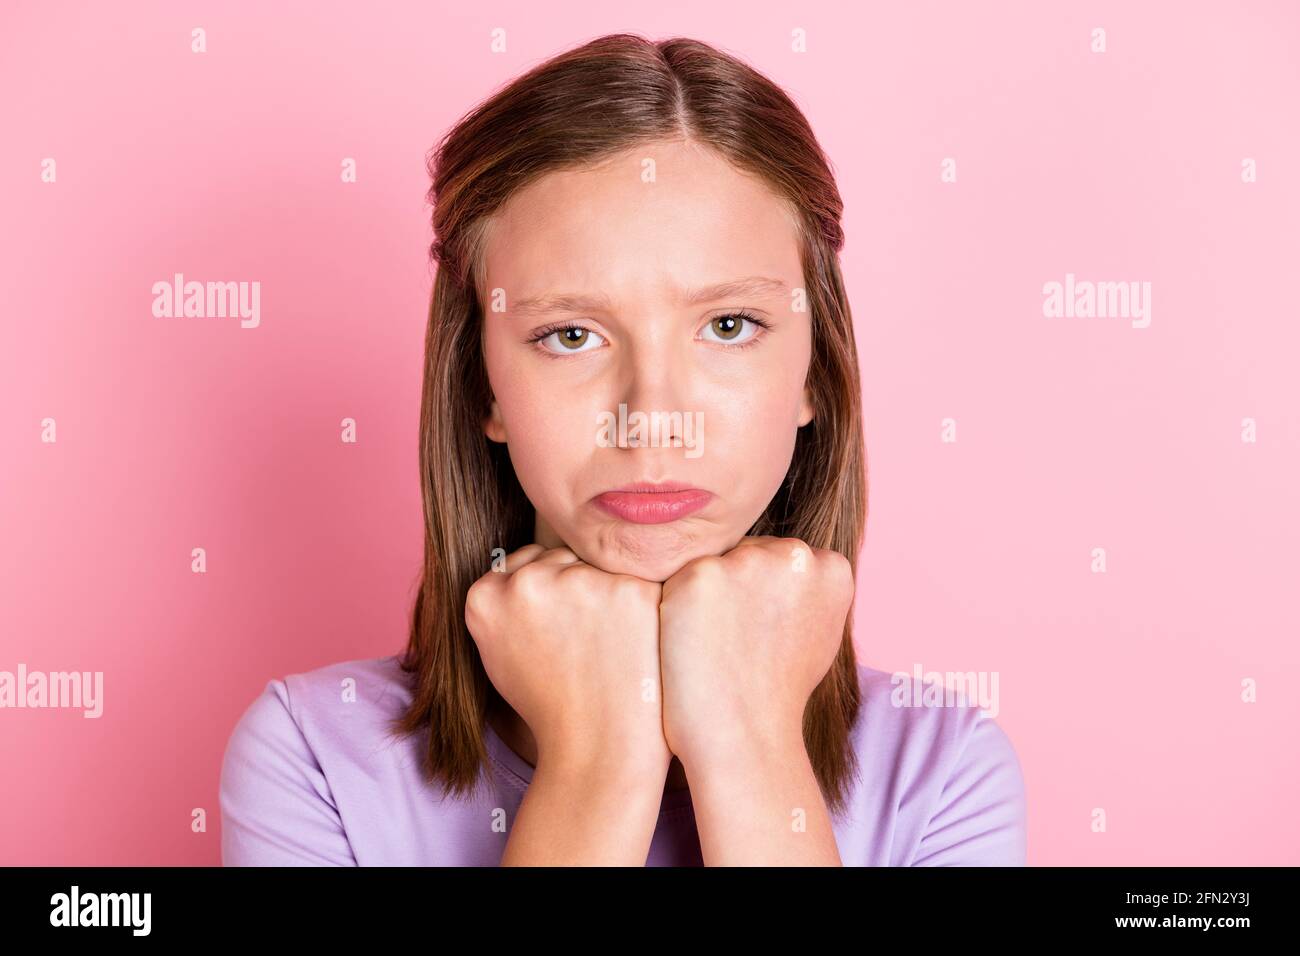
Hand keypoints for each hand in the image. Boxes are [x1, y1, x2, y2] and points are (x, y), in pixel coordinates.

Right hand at [464, 543, 670, 776]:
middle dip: (574, 586)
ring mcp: (579, 581)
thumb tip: (528, 564)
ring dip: (606, 591)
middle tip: (583, 642)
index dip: (547, 594)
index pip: (524, 562)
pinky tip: (634, 643)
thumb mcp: (501, 654)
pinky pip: (636, 579)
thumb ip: (506, 604)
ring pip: (598, 565)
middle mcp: (527, 582)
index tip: (557, 629)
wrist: (598, 747)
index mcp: (485, 596)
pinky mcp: (629, 588)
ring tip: (608, 645)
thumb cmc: (552, 706)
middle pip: (560, 558)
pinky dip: (639, 606)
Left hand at [657, 535, 854, 768]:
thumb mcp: (820, 633)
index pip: (782, 559)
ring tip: (713, 644)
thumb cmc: (777, 691)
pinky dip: (675, 608)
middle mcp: (795, 556)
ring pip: (713, 562)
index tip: (762, 634)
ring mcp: (747, 562)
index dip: (763, 596)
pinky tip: (686, 641)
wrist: (743, 735)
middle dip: (736, 588)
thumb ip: (808, 589)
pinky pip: (679, 579)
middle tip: (734, 642)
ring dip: (704, 594)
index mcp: (831, 567)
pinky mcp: (700, 575)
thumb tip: (796, 562)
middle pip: (748, 553)